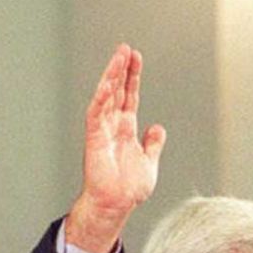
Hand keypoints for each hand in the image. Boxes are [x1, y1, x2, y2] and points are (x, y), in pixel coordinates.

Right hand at [66, 44, 166, 252]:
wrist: (117, 204)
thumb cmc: (129, 187)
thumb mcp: (149, 161)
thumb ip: (152, 144)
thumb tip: (157, 128)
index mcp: (126, 129)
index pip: (129, 96)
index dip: (133, 77)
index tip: (136, 57)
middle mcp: (113, 125)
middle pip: (117, 90)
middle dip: (121, 69)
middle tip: (126, 48)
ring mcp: (103, 130)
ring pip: (106, 97)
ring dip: (111, 77)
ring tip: (118, 58)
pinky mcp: (94, 139)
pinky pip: (96, 115)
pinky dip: (101, 100)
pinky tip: (107, 85)